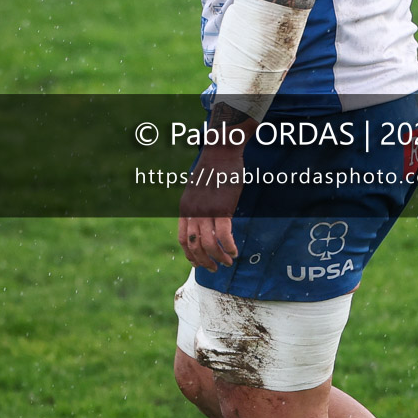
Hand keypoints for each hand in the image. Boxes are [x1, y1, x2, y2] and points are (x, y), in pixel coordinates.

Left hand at [177, 147, 244, 271]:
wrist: (221, 149)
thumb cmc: (214, 167)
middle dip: (204, 261)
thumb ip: (198, 205)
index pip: (182, 239)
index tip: (199, 262)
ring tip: (228, 262)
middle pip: (194, 245)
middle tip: (215, 268)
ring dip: (218, 257)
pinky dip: (229, 247)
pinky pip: (224, 235)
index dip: (190, 254)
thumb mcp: (198, 188)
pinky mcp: (222, 207)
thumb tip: (203, 220)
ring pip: (209, 244)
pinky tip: (234, 251)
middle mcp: (192, 211)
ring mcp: (207, 210)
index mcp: (185, 207)